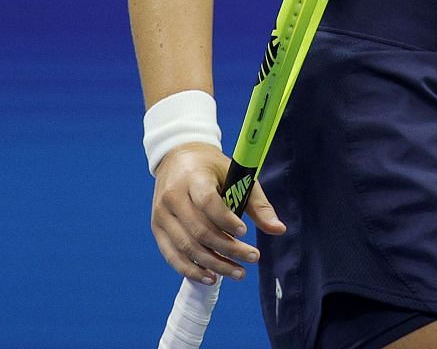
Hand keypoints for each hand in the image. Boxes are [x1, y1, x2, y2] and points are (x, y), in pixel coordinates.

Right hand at [149, 143, 286, 285]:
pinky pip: (172, 256)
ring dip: (214, 264)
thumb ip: (257, 203)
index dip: (226, 220)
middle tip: (253, 257)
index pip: (207, 203)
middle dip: (228, 248)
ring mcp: (161, 214)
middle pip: (199, 230)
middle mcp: (172, 196)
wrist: (177, 157)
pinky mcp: (157, 228)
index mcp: (192, 177)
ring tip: (239, 272)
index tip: (246, 232)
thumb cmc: (211, 168)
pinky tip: (212, 278)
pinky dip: (191, 270)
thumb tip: (278, 230)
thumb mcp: (235, 175)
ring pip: (187, 247)